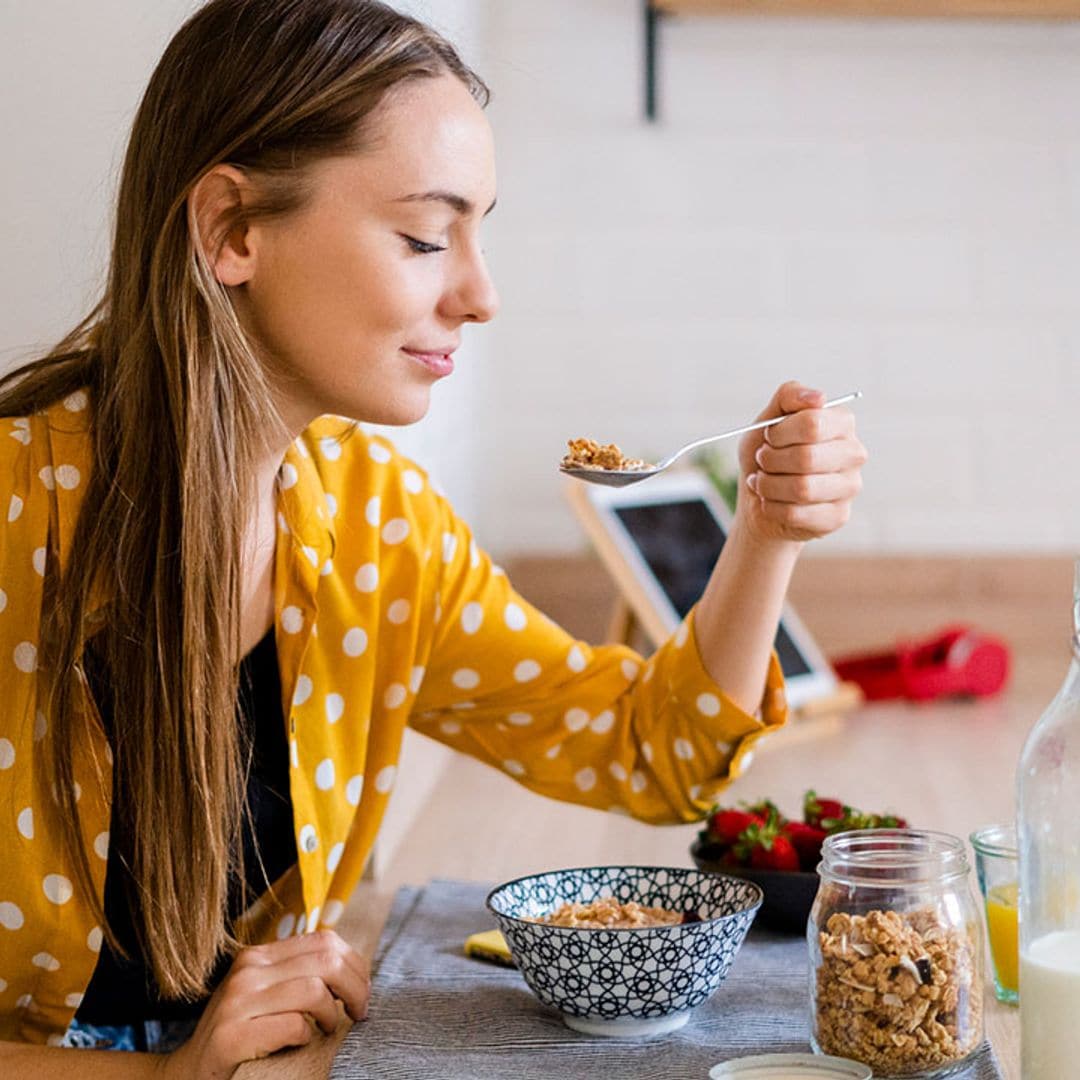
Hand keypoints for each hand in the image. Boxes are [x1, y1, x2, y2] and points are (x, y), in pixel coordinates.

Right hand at [160, 930, 369, 1079]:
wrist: (189, 1074)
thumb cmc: (240, 1035)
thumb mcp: (265, 994)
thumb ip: (297, 974)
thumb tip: (354, 968)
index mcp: (259, 955)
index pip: (324, 941)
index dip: (354, 964)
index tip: (362, 990)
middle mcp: (247, 971)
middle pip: (326, 961)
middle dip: (355, 987)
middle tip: (359, 1012)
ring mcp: (237, 1002)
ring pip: (313, 991)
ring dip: (332, 1015)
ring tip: (330, 1029)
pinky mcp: (231, 1036)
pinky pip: (292, 1026)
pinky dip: (307, 1037)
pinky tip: (302, 1044)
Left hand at [736, 381, 866, 544]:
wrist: (759, 494)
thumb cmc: (769, 452)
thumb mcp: (769, 418)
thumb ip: (790, 396)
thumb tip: (818, 397)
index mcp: (841, 423)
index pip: (812, 423)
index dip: (779, 433)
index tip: (769, 437)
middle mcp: (853, 453)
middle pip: (806, 458)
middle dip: (770, 460)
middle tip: (762, 461)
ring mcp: (850, 487)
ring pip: (801, 489)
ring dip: (768, 485)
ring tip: (763, 481)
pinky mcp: (838, 516)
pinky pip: (796, 514)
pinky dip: (771, 507)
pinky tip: (770, 501)